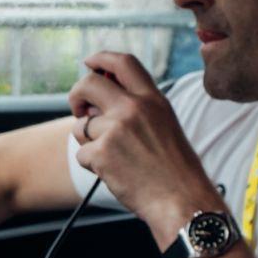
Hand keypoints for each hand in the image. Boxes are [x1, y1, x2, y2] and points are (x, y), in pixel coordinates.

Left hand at [69, 51, 220, 246]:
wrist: (181, 198)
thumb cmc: (176, 168)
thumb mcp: (165, 124)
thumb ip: (137, 108)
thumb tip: (99, 102)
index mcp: (153, 99)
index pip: (123, 63)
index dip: (101, 58)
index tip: (90, 62)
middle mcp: (134, 108)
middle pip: (89, 84)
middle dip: (77, 95)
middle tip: (79, 109)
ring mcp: (116, 129)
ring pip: (81, 126)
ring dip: (89, 141)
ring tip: (115, 156)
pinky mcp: (102, 153)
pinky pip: (82, 153)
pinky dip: (93, 165)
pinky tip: (115, 172)